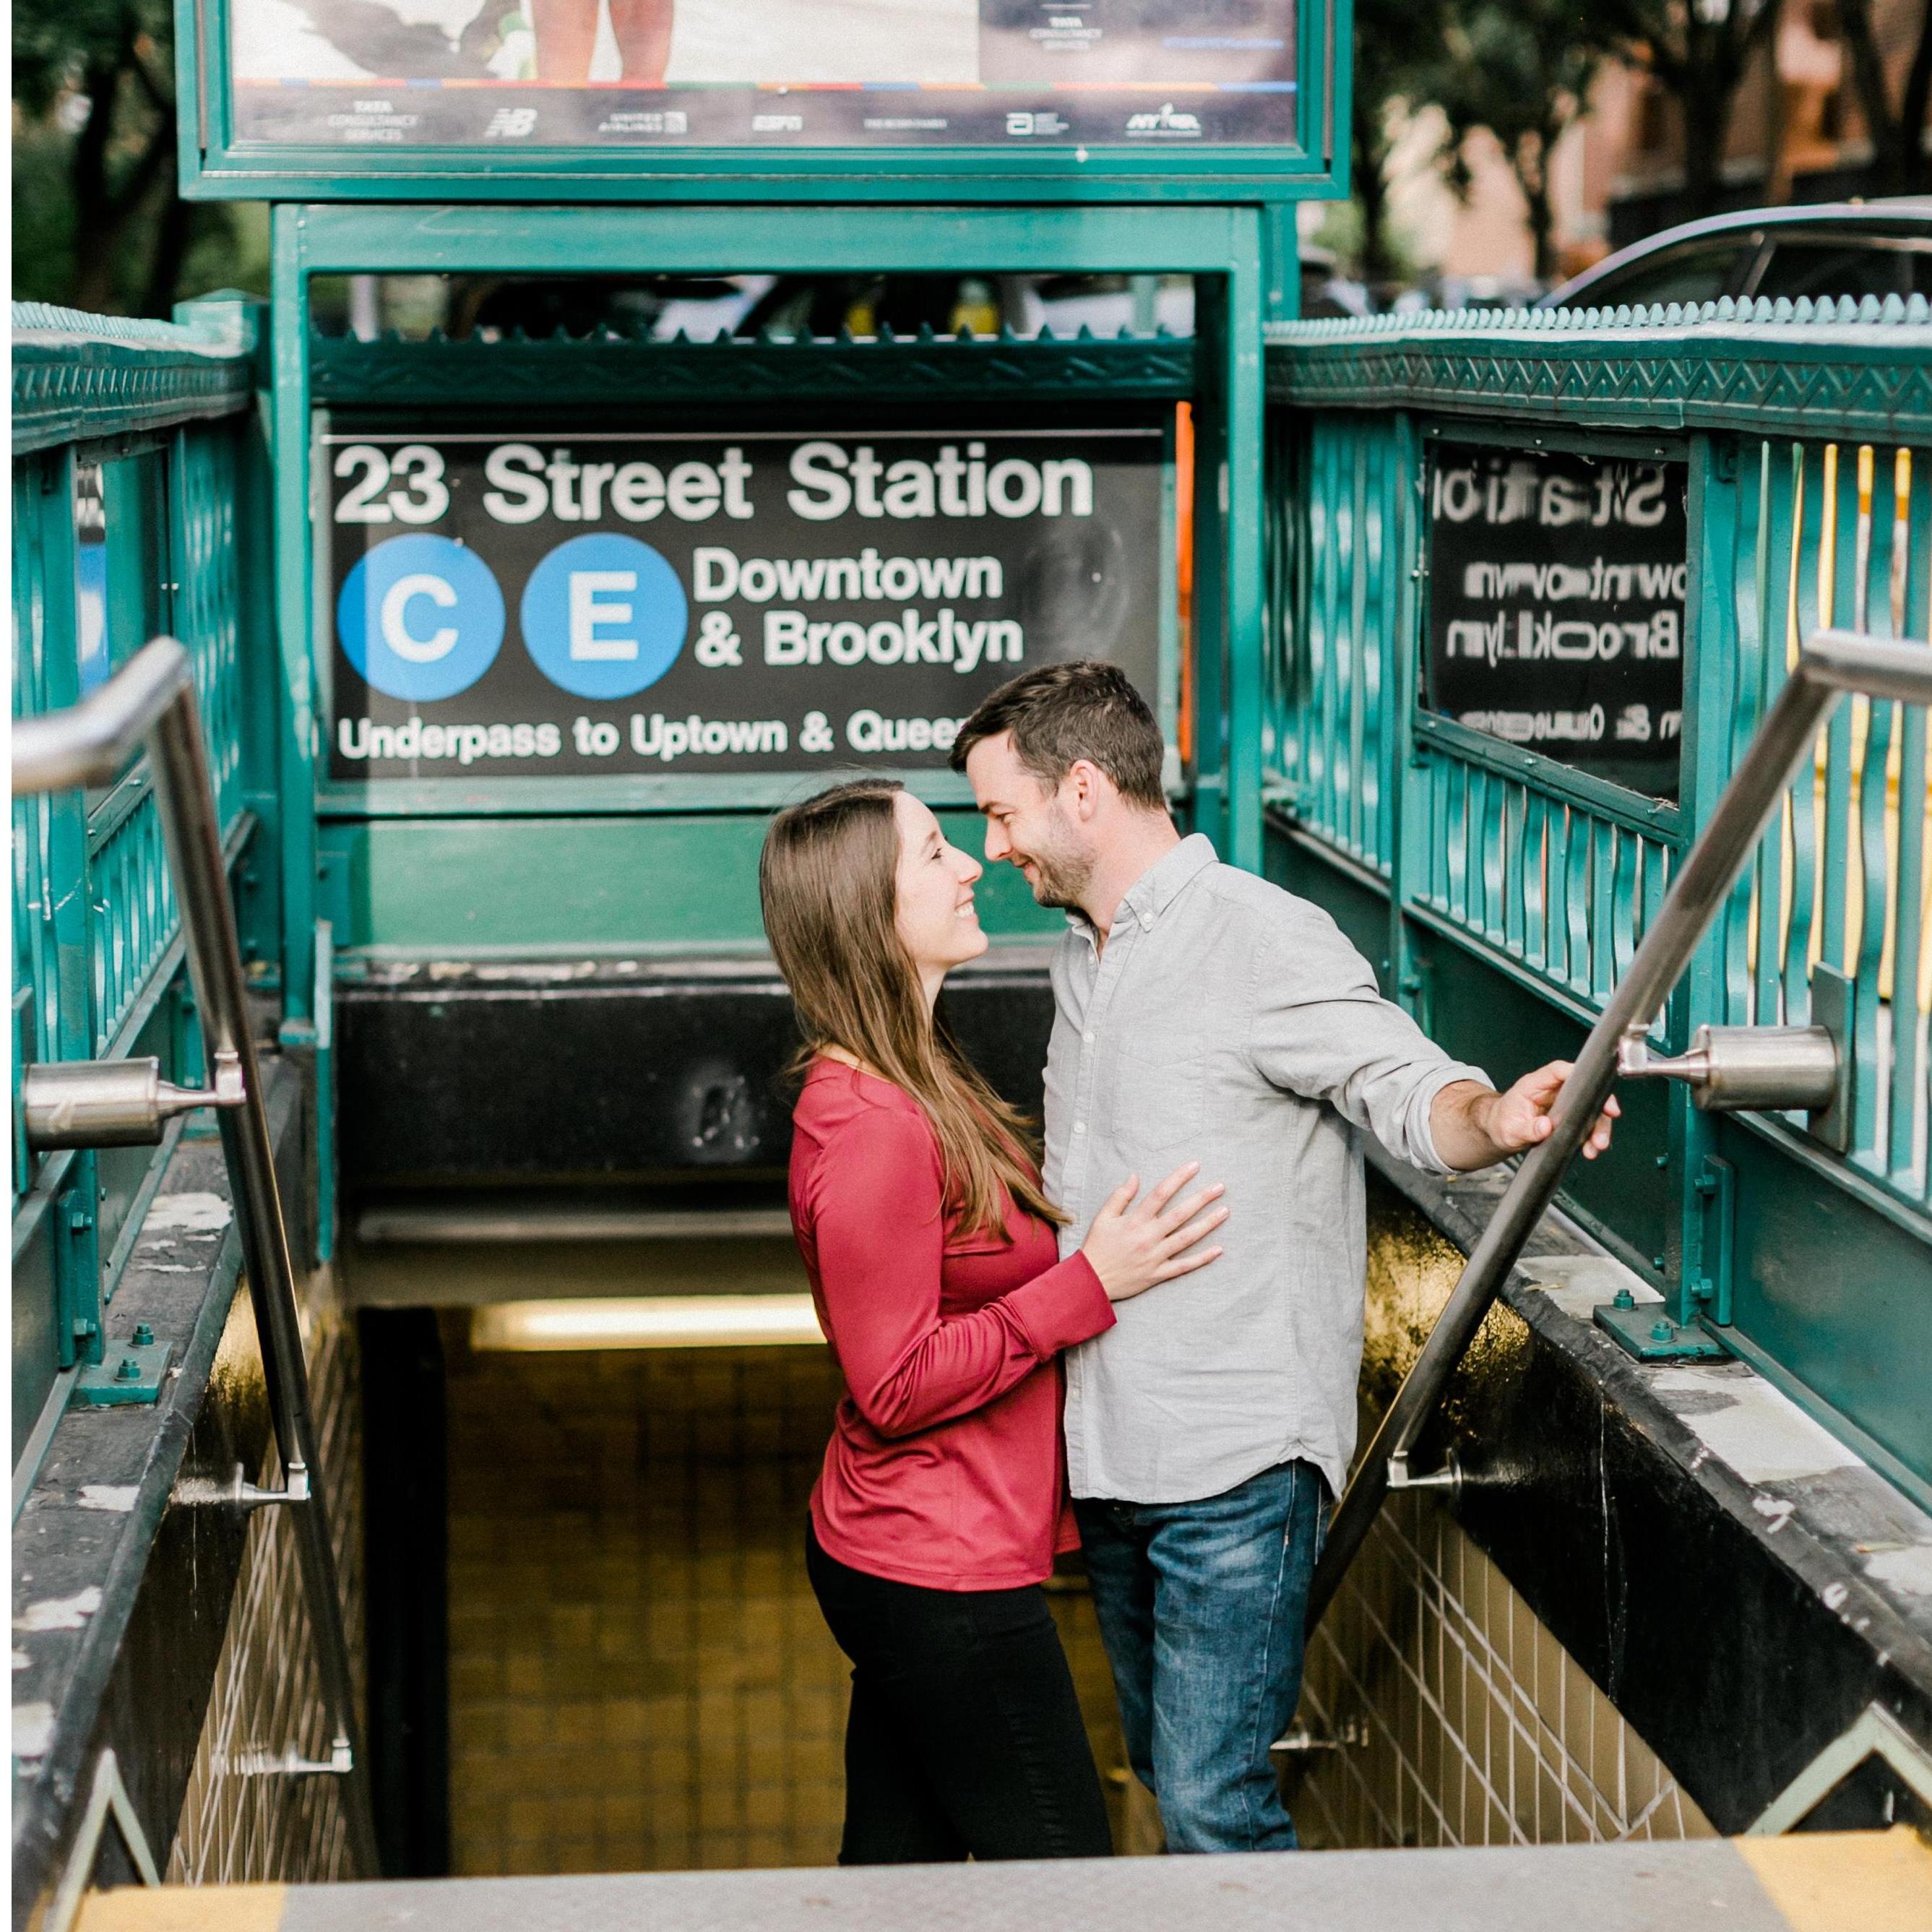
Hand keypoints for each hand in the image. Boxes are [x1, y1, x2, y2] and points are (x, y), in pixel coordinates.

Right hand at [1080, 1161, 1228, 1303]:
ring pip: (1186, 1238)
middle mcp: (1148, 1237)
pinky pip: (1184, 1266)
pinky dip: (1202, 1259)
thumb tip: (1135, 1176)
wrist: (1091, 1280)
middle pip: (1180, 1214)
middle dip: (1201, 1199)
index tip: (1195, 1166)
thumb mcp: (1103, 1217)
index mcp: (1135, 1221)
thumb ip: (1120, 1196)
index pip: (1161, 1193)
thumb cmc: (1097, 1246)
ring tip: (1225, 1211)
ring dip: (1207, 1224)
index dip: (1179, 1178)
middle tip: (1220, 1187)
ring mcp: (1155, 1256)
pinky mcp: (1158, 1274)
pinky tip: (1218, 1249)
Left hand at [1482, 1061, 1619, 1160]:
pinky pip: (1586, 1125)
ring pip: (1590, 1110)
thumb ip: (1527, 1128)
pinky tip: (1591, 1149)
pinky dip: (1591, 1137)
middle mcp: (1553, 1091)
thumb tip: (1545, 1127)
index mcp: (1535, 1084)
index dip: (1578, 1073)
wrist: (1500, 1133)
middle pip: (1583, 1091)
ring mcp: (1563, 1105)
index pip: (1558, 1071)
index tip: (1593, 1085)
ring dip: (1597, 1128)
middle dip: (1598, 1108)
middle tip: (1604, 1123)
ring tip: (1596, 1146)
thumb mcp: (1510, 1129)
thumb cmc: (1502, 1123)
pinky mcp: (1569, 1119)